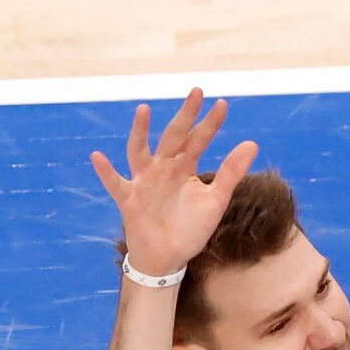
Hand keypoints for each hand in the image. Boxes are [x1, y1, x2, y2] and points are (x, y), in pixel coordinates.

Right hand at [90, 88, 258, 277]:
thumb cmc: (190, 228)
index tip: (223, 104)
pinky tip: (98, 156)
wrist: (168, 258)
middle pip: (174, 137)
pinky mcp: (129, 199)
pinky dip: (106, 171)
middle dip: (185, 115)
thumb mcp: (215, 201)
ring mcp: (144, 181)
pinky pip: (115, 183)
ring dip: (140, 131)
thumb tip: (252, 143)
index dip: (210, 123)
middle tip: (196, 91)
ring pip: (139, 151)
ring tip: (144, 110)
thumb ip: (231, 173)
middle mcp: (163, 168)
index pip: (199, 140)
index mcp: (184, 167)